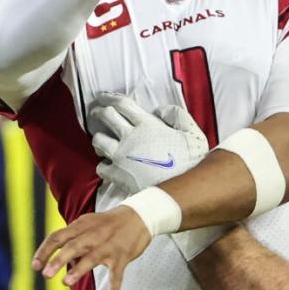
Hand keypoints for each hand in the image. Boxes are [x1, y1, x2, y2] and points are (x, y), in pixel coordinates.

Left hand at [32, 207, 150, 289]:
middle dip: (58, 260)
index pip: (58, 237)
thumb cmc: (109, 223)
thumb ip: (73, 240)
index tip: (35, 266)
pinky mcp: (122, 257)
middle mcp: (94, 235)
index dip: (45, 251)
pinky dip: (115, 289)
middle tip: (46, 275)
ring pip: (92, 258)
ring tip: (66, 282)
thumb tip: (60, 261)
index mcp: (81, 226)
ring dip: (79, 270)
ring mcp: (109, 246)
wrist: (139, 216)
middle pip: (73, 246)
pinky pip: (117, 275)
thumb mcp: (88, 224)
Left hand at [88, 93, 208, 191]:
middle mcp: (130, 138)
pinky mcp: (119, 176)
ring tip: (101, 139)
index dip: (110, 97)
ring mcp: (122, 157)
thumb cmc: (190, 163)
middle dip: (98, 112)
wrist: (183, 192)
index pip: (122, 104)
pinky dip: (102, 164)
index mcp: (147, 125)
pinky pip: (101, 167)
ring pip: (98, 140)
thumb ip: (177, 115)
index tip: (103, 97)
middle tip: (96, 113)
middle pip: (106, 117)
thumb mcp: (193, 133)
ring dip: (98, 137)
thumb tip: (160, 111)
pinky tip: (108, 164)